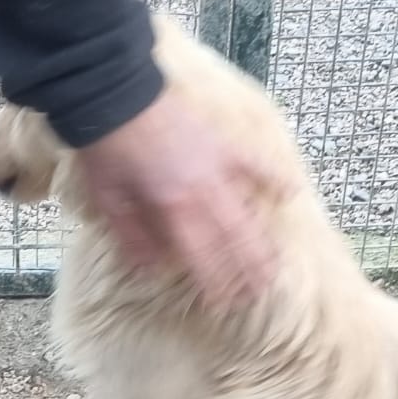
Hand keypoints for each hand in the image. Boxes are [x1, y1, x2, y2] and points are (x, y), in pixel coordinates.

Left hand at [73, 93, 289, 308]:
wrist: (115, 93)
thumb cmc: (106, 149)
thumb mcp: (109, 199)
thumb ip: (132, 236)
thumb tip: (151, 269)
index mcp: (172, 209)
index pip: (201, 257)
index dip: (215, 284)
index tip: (224, 305)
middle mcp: (202, 193)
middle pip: (231, 241)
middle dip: (246, 271)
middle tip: (258, 294)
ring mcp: (218, 167)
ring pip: (247, 212)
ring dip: (262, 241)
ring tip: (275, 265)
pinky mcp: (224, 143)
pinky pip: (256, 163)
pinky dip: (275, 178)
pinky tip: (291, 192)